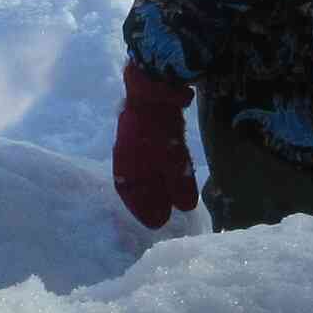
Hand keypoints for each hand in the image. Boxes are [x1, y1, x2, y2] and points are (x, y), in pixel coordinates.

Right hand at [113, 65, 196, 228]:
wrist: (155, 88)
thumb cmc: (158, 129)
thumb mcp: (171, 160)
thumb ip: (178, 183)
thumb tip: (186, 207)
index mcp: (127, 165)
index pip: (130, 192)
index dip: (141, 208)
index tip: (155, 224)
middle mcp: (128, 154)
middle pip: (137, 182)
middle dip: (150, 200)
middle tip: (163, 217)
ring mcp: (137, 139)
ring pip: (146, 168)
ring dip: (157, 184)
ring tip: (171, 198)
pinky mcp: (150, 128)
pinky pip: (154, 156)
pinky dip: (163, 168)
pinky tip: (173, 170)